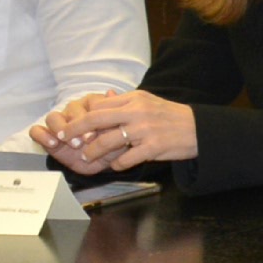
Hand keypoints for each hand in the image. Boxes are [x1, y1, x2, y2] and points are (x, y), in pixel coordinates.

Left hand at [30, 92, 197, 172]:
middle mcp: (137, 111)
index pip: (99, 105)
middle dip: (75, 131)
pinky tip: (116, 165)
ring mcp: (145, 130)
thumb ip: (124, 101)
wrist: (199, 129)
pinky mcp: (153, 147)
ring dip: (92, 152)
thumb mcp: (148, 102)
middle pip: (96, 119)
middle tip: (63, 140)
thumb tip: (103, 97)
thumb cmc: (171, 116)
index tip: (69, 127)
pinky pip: (126, 159)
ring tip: (87, 157)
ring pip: (107, 141)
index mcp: (135, 98)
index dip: (81, 117)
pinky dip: (117, 164)